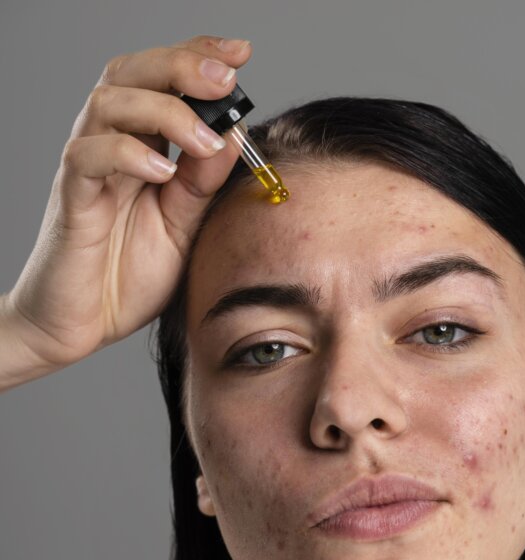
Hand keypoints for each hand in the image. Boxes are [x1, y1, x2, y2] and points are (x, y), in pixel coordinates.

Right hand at [7, 35, 251, 367]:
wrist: (77, 328)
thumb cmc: (125, 279)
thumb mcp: (183, 230)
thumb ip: (203, 186)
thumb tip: (236, 135)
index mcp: (140, 148)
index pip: (163, 82)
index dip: (198, 58)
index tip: (241, 53)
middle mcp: (110, 147)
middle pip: (132, 73)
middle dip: (182, 66)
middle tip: (226, 79)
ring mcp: (87, 170)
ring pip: (109, 103)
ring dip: (163, 111)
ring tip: (204, 140)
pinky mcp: (71, 200)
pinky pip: (87, 157)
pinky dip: (126, 154)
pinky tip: (161, 172)